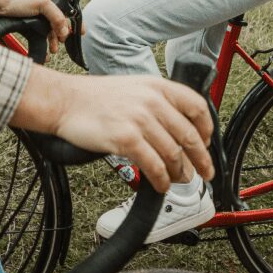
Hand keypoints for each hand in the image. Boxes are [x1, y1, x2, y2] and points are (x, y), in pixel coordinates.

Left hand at [0, 0, 70, 53]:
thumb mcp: (41, 4)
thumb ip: (56, 16)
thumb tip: (65, 30)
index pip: (67, 10)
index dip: (75, 21)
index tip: (80, 32)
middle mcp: (44, 7)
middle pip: (59, 23)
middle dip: (63, 35)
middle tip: (63, 43)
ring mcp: (36, 17)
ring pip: (49, 32)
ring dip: (53, 41)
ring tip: (53, 50)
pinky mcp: (27, 25)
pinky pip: (39, 36)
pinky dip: (43, 44)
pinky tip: (44, 51)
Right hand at [12, 68, 213, 191]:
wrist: (65, 101)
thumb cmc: (95, 98)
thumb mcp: (134, 88)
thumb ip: (157, 102)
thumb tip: (178, 128)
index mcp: (157, 86)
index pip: (197, 107)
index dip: (207, 129)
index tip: (206, 144)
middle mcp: (152, 101)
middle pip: (189, 135)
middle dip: (201, 159)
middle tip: (205, 172)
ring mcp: (140, 120)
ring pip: (173, 154)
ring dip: (180, 173)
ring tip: (180, 180)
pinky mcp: (126, 139)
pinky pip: (154, 166)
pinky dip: (161, 180)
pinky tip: (161, 185)